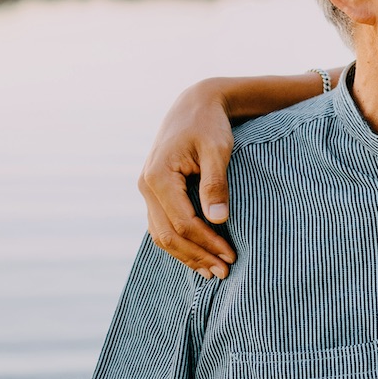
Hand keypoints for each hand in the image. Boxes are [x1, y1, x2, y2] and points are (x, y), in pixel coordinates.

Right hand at [139, 80, 237, 276]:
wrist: (195, 105)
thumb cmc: (210, 125)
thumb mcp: (218, 150)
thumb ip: (216, 184)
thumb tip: (218, 220)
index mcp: (159, 176)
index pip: (183, 222)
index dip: (207, 243)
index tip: (231, 256)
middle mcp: (146, 185)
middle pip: (168, 235)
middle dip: (197, 256)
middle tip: (225, 272)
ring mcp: (147, 190)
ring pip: (161, 235)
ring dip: (187, 255)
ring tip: (213, 272)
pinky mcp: (155, 192)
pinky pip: (162, 226)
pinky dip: (179, 244)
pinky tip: (199, 256)